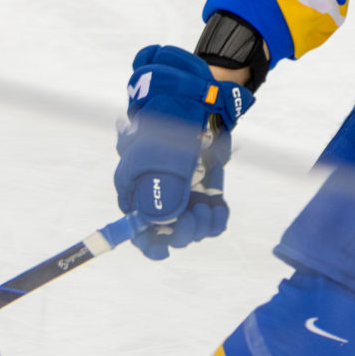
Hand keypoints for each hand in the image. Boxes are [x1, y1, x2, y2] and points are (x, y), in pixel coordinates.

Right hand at [114, 45, 252, 259]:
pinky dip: (216, 220)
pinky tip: (218, 207)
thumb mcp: (168, 155)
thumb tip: (160, 222)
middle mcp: (157, 197)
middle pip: (165, 234)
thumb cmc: (177, 124)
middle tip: (195, 213)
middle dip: (182, 231)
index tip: (165, 251)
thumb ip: (162, 190)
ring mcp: (181, 196)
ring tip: (206, 204)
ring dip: (200, 225)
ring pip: (189, 230)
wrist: (204, 104)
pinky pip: (209, 222)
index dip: (149, 243)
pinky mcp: (202, 194)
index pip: (136, 229)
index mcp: (136, 188)